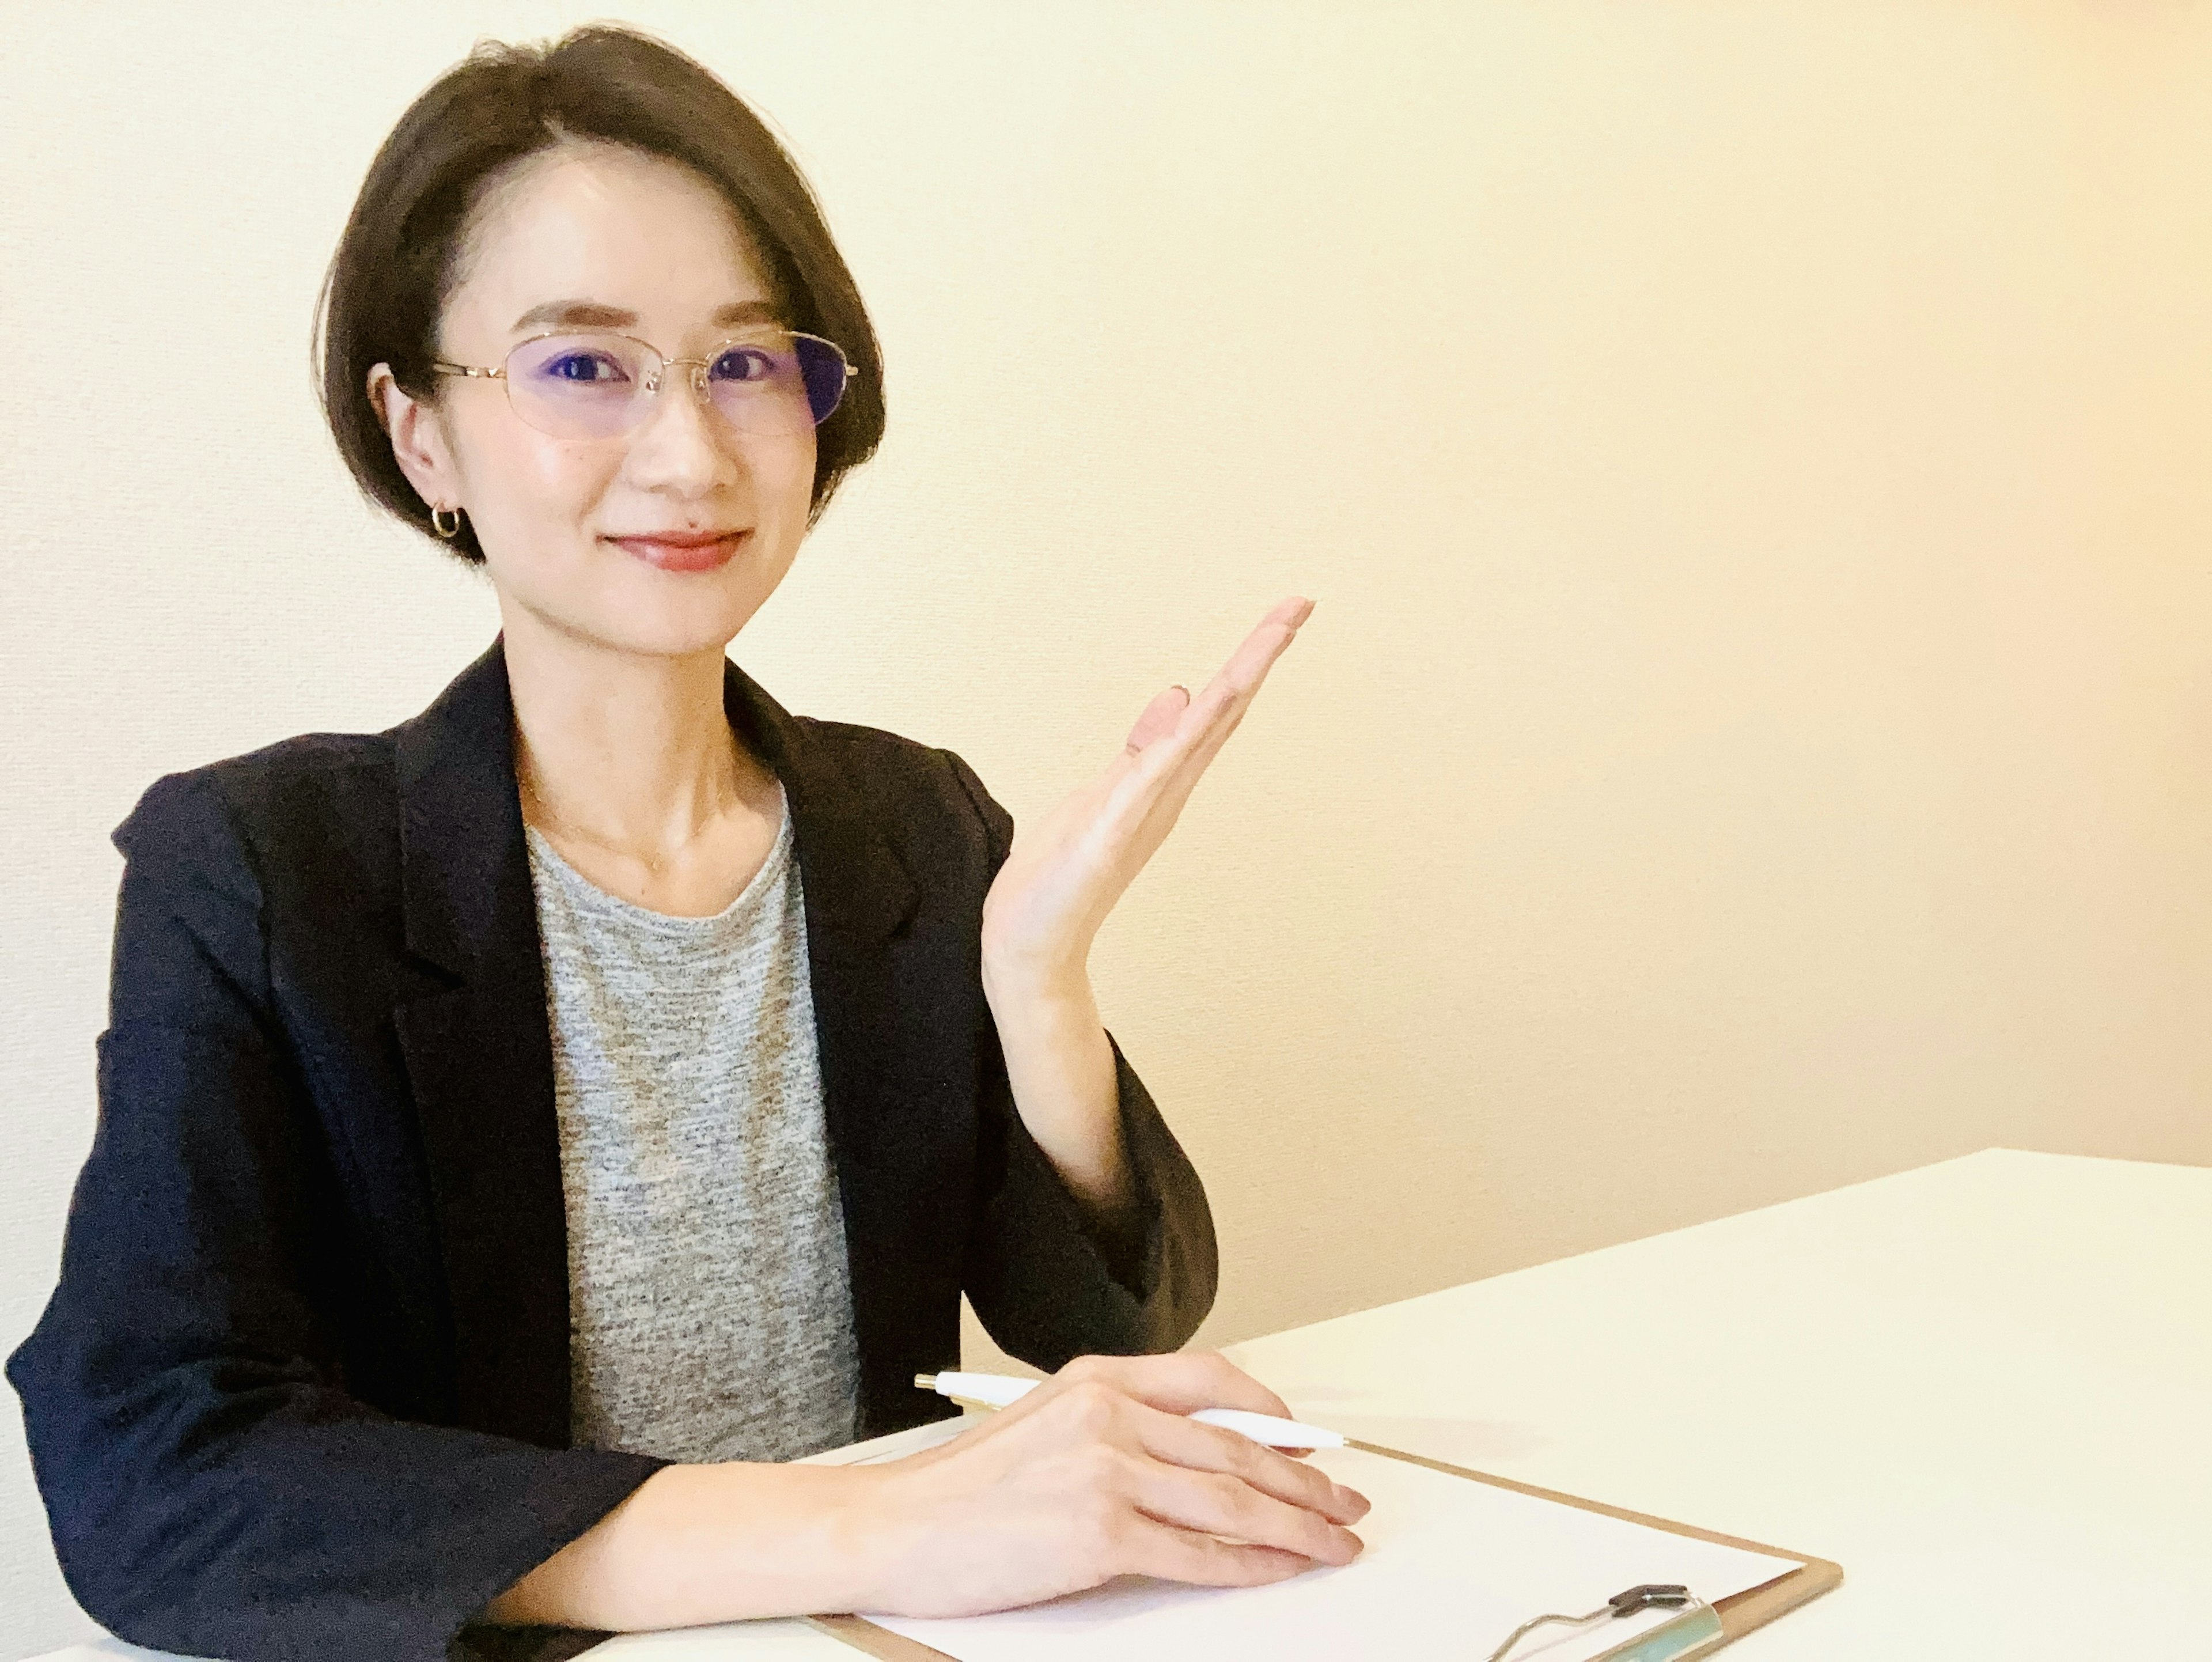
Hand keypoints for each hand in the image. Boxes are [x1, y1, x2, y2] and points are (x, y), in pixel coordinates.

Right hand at [850, 1352, 1369, 1617]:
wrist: (895, 1527)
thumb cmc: (965, 1488)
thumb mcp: (1047, 1423)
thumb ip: (1122, 1425)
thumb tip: (1209, 1454)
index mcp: (1098, 1379)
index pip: (1213, 1382)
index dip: (1275, 1416)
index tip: (1309, 1444)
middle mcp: (1108, 1414)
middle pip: (1237, 1447)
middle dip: (1306, 1479)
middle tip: (1346, 1499)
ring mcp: (1106, 1473)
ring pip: (1233, 1498)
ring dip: (1297, 1524)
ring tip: (1334, 1539)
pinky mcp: (1100, 1534)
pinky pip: (1199, 1553)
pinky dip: (1253, 1564)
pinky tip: (1281, 1568)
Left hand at [979, 597, 1314, 988]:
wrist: (1032, 944)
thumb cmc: (1062, 875)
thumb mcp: (1104, 792)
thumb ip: (1143, 747)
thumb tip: (1179, 692)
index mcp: (1164, 780)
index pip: (1216, 711)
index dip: (1249, 660)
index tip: (1285, 614)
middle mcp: (1165, 794)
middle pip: (1223, 714)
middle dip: (1258, 657)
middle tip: (1298, 607)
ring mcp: (1141, 813)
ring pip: (1197, 738)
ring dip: (1232, 686)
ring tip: (1268, 640)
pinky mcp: (1106, 835)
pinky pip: (1146, 782)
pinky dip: (1172, 745)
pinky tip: (1192, 707)